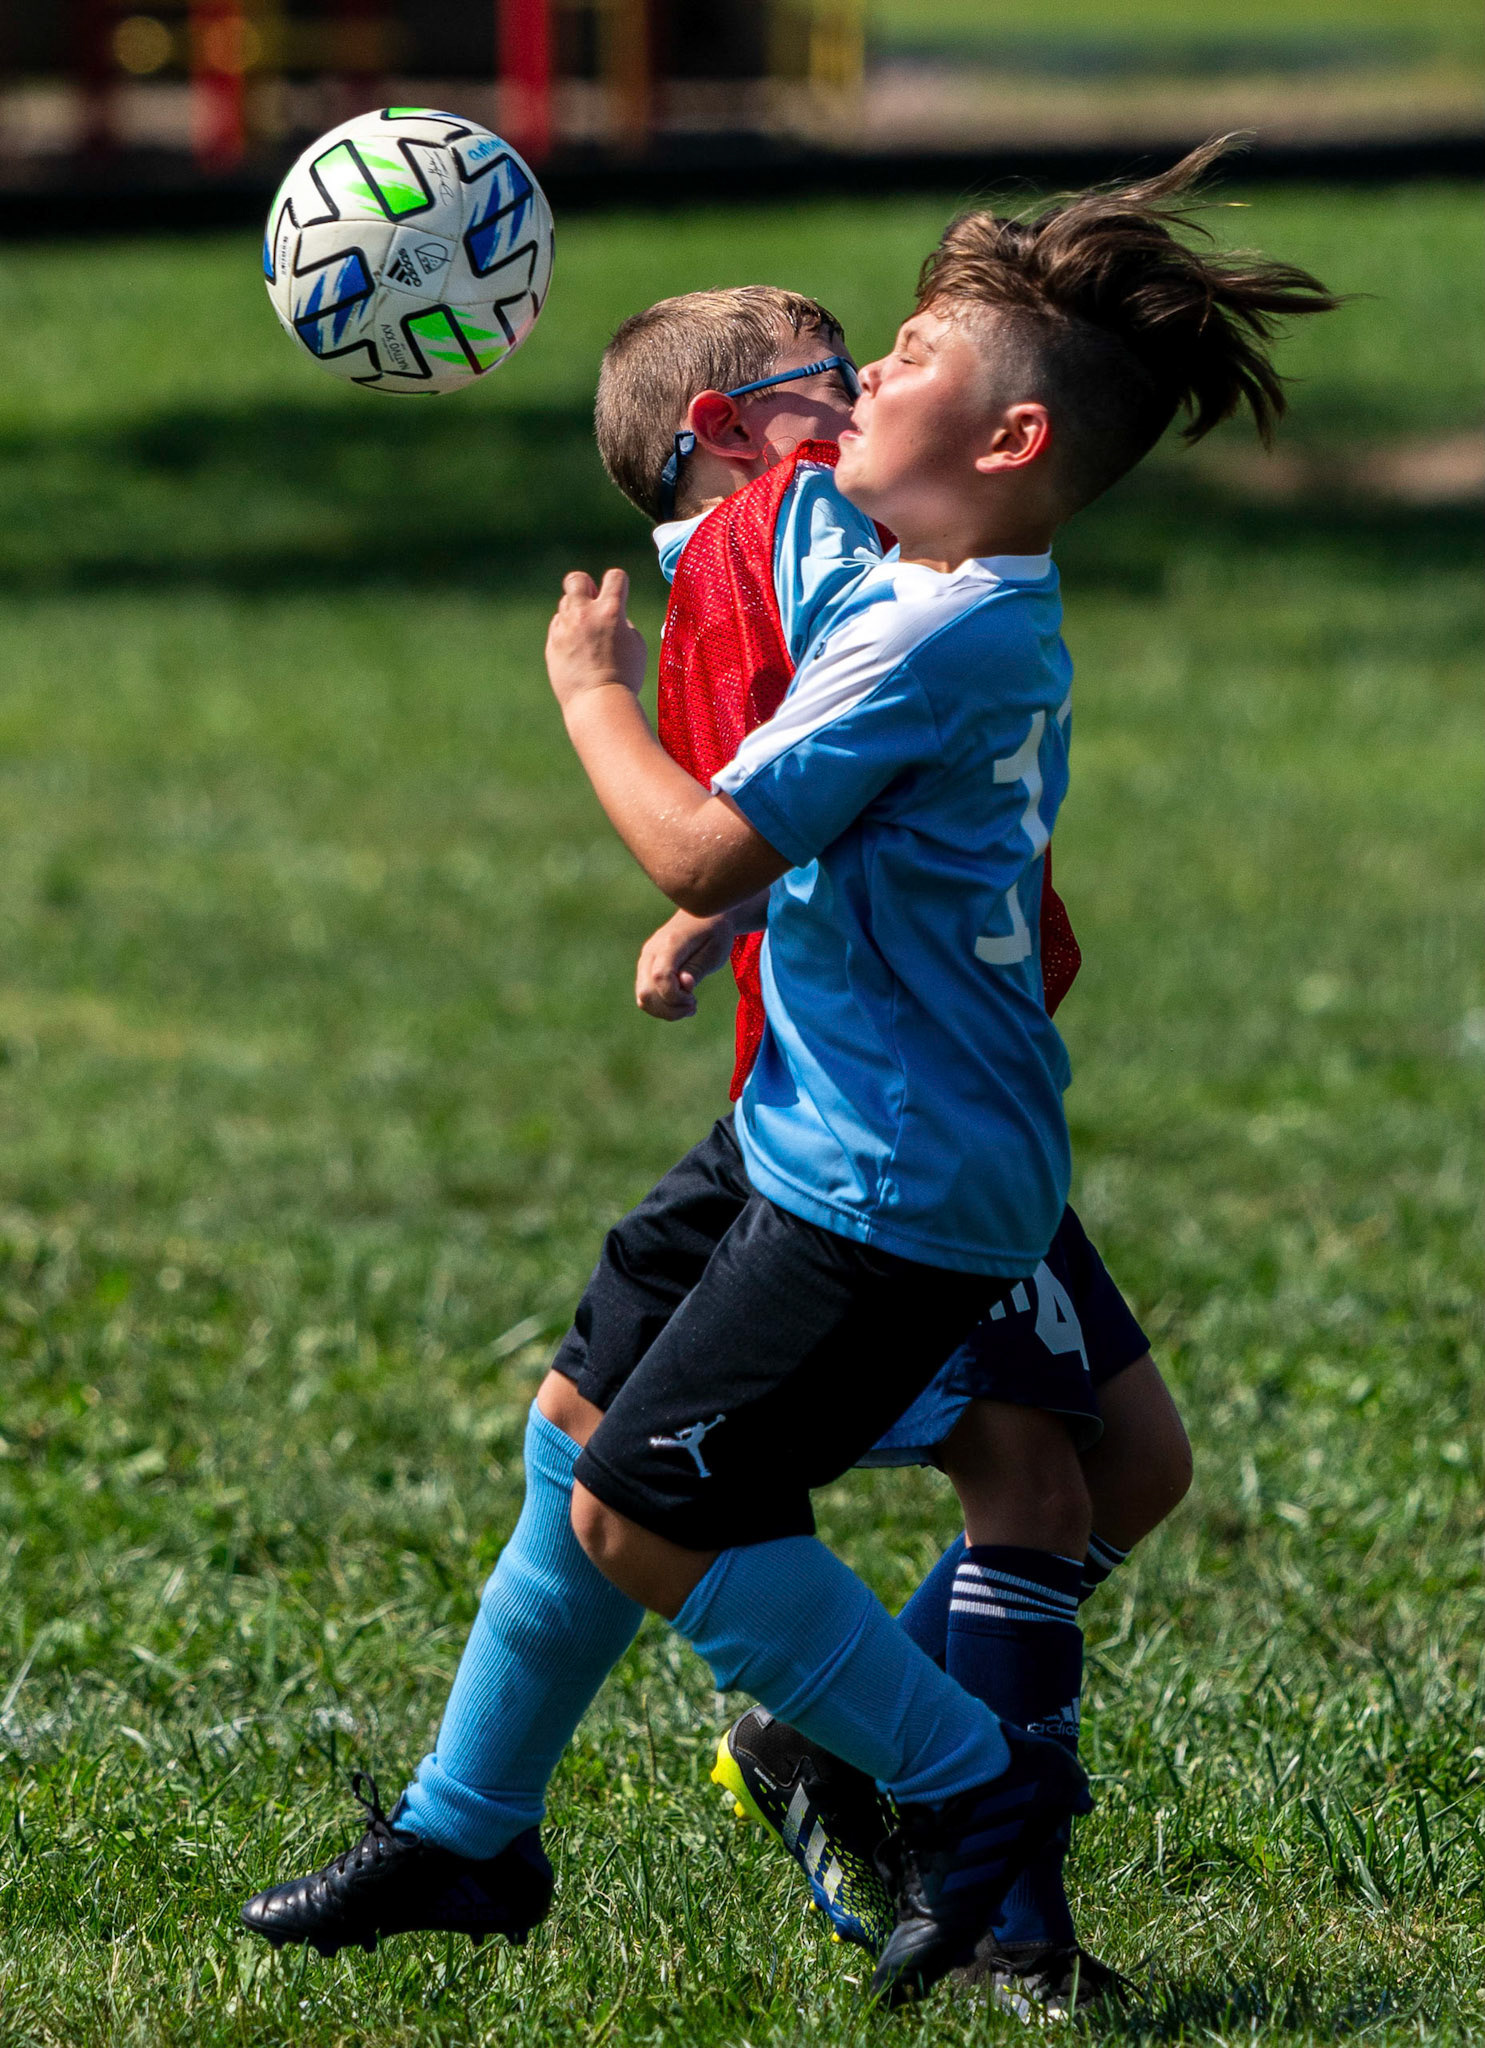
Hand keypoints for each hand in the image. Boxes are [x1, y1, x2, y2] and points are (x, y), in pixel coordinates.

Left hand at [545, 568, 647, 714]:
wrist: (598, 703)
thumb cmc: (624, 677)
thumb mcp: (636, 645)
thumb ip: (623, 622)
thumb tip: (613, 616)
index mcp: (611, 610)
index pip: (614, 576)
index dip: (618, 583)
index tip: (618, 596)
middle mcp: (585, 613)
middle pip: (577, 579)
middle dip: (585, 586)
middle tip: (592, 604)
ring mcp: (565, 628)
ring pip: (565, 603)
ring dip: (577, 612)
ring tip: (588, 636)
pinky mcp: (552, 643)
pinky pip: (558, 627)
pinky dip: (567, 633)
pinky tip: (577, 651)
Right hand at [636, 909, 735, 1019]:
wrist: (705, 913)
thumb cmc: (715, 932)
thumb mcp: (715, 951)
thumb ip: (697, 969)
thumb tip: (684, 986)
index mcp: (670, 943)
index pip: (660, 977)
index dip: (675, 997)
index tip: (694, 999)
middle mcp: (651, 951)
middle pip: (646, 992)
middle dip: (670, 1008)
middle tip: (694, 1005)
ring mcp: (646, 959)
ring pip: (643, 997)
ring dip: (666, 1010)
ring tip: (689, 1005)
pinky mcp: (647, 967)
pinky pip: (646, 994)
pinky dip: (662, 1005)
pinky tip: (681, 1001)